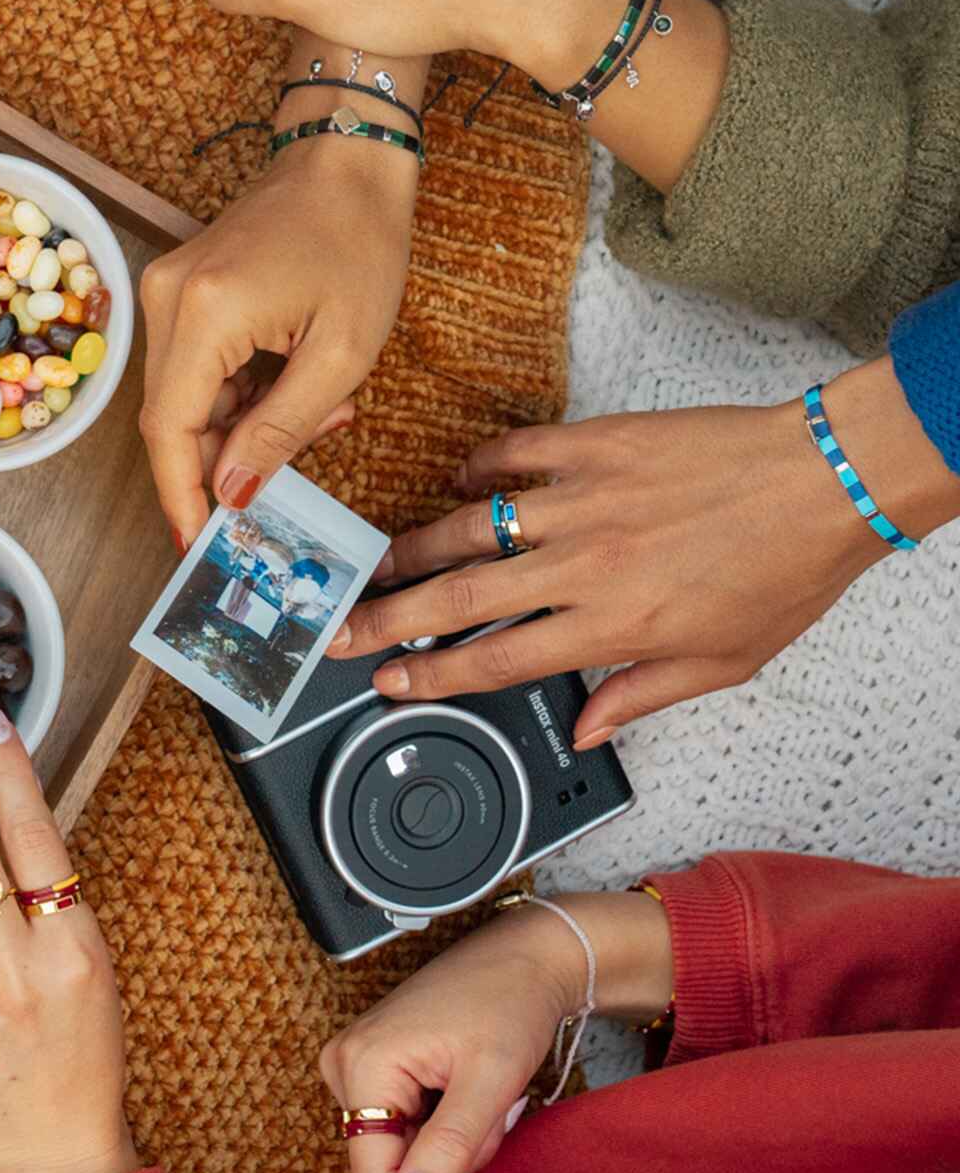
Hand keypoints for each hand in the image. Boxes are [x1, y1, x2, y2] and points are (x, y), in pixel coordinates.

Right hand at [140, 124, 414, 544]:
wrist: (348, 157)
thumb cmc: (360, 241)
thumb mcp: (341, 353)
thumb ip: (281, 430)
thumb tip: (231, 493)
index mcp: (202, 314)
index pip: (168, 431)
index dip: (181, 496)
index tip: (200, 547)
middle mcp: (165, 300)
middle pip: (173, 418)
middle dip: (228, 461)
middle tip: (293, 477)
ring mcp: (167, 290)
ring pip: (186, 397)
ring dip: (243, 426)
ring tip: (322, 416)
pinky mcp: (181, 289)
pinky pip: (196, 367)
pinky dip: (241, 394)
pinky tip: (297, 389)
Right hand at [321, 892, 671, 1172]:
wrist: (522, 956)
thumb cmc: (507, 1002)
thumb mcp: (488, 1083)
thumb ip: (447, 1149)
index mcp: (364, 1063)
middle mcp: (347, 1062)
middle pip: (391, 1166)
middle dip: (450, 1166)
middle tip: (499, 1122)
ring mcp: (358, 1062)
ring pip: (402, 1150)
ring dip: (454, 1147)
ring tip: (492, 1100)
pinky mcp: (377, 1063)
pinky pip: (406, 1126)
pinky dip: (446, 1128)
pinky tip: (474, 1096)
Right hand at [330, 358, 959, 743]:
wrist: (825, 480)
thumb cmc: (782, 571)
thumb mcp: (721, 660)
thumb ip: (640, 692)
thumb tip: (588, 727)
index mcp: (612, 624)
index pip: (497, 660)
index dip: (434, 677)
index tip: (391, 682)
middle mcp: (584, 564)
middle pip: (461, 600)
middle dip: (392, 619)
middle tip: (346, 628)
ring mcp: (582, 498)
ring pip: (471, 526)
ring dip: (416, 548)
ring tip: (378, 562)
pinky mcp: (593, 445)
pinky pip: (514, 453)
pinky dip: (479, 466)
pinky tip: (459, 479)